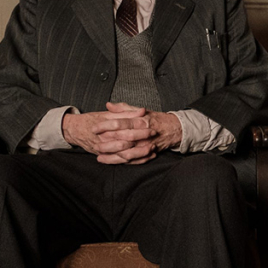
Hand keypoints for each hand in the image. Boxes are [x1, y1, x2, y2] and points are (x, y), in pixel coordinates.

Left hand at [62, 103, 182, 164]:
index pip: (119, 123)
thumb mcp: (140, 110)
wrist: (173, 129)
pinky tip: (109, 161)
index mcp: (140, 120)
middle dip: (106, 143)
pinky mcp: (147, 154)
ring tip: (98, 156)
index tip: (94, 128)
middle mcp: (143, 134)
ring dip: (111, 156)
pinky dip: (119, 162)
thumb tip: (108, 105)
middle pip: (121, 139)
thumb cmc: (155, 119)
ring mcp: (145, 146)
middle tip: (94, 143)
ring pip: (126, 153)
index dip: (105, 126)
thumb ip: (123, 108)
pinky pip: (132, 161)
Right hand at [62, 106, 153, 160]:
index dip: (139, 127)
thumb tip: (142, 110)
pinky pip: (123, 161)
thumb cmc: (92, 120)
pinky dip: (136, 161)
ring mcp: (105, 150)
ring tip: (153, 149)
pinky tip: (147, 157)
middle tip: (154, 137)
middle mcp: (105, 139)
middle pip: (126, 142)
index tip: (151, 126)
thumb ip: (126, 111)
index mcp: (106, 126)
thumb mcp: (108, 114)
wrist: (75, 130)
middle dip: (141, 140)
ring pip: (124, 155)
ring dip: (140, 153)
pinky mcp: (106, 157)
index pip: (125, 127)